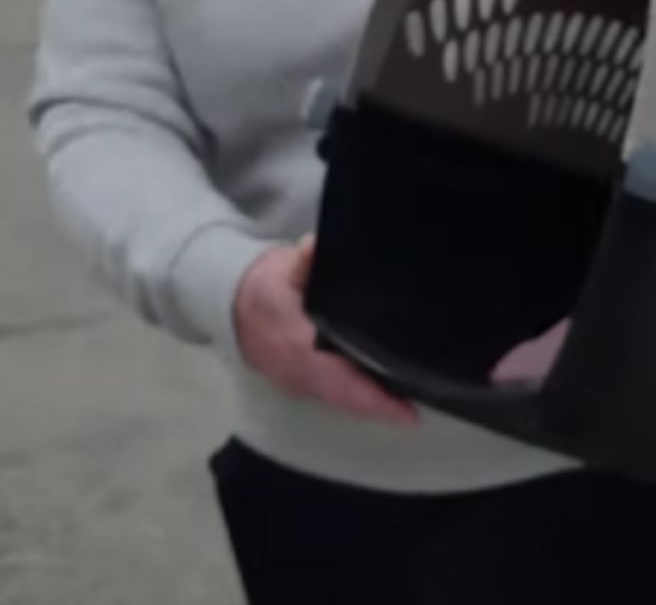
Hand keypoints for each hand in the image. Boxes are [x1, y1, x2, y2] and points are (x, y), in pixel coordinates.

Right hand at [233, 235, 418, 424]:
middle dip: (382, 407)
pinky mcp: (299, 383)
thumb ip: (305, 258)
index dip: (373, 399)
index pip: (339, 379)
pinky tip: (384, 391)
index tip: (406, 412)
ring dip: (372, 405)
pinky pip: (333, 396)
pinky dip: (358, 398)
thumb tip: (315, 247)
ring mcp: (296, 383)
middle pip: (346, 398)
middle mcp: (297, 372)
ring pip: (340, 401)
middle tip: (418, 406)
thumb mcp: (285, 265)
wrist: (232, 304)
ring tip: (410, 402)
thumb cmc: (267, 284)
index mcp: (296, 343)